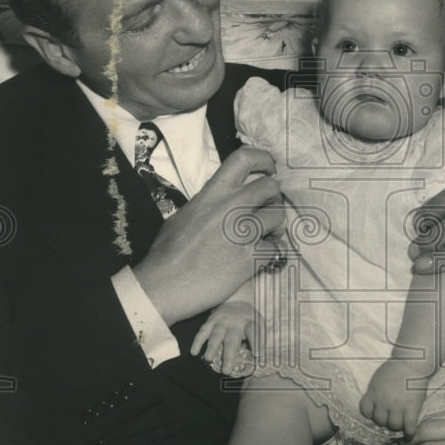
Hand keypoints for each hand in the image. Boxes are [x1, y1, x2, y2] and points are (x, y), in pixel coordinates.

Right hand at [133, 147, 284, 325]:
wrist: (164, 285)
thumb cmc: (167, 251)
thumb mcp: (185, 214)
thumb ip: (209, 202)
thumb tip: (223, 199)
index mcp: (213, 193)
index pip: (244, 158)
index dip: (264, 159)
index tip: (269, 169)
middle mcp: (232, 206)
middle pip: (271, 187)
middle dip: (273, 198)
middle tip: (267, 210)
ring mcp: (244, 232)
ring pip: (279, 216)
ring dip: (276, 226)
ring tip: (266, 235)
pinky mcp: (251, 258)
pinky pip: (276, 248)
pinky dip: (271, 253)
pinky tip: (259, 257)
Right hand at [190, 301, 261, 373]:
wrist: (236, 299)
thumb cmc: (249, 318)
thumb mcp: (258, 325)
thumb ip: (256, 341)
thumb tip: (254, 360)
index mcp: (249, 323)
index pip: (254, 332)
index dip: (256, 343)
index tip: (257, 356)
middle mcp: (235, 323)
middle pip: (232, 339)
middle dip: (228, 356)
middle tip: (226, 371)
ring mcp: (222, 321)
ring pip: (216, 335)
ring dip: (211, 348)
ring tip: (208, 360)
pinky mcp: (211, 321)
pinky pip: (203, 331)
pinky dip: (197, 342)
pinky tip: (194, 352)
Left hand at [360, 359, 429, 436]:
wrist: (412, 362)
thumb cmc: (396, 367)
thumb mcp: (379, 378)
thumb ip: (376, 391)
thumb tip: (375, 403)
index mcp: (373, 392)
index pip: (365, 411)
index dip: (371, 414)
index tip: (377, 412)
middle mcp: (383, 401)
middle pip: (379, 421)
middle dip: (385, 420)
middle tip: (391, 417)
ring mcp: (398, 405)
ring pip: (394, 425)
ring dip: (397, 426)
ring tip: (401, 423)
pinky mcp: (412, 407)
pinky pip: (409, 427)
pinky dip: (409, 433)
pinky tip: (409, 433)